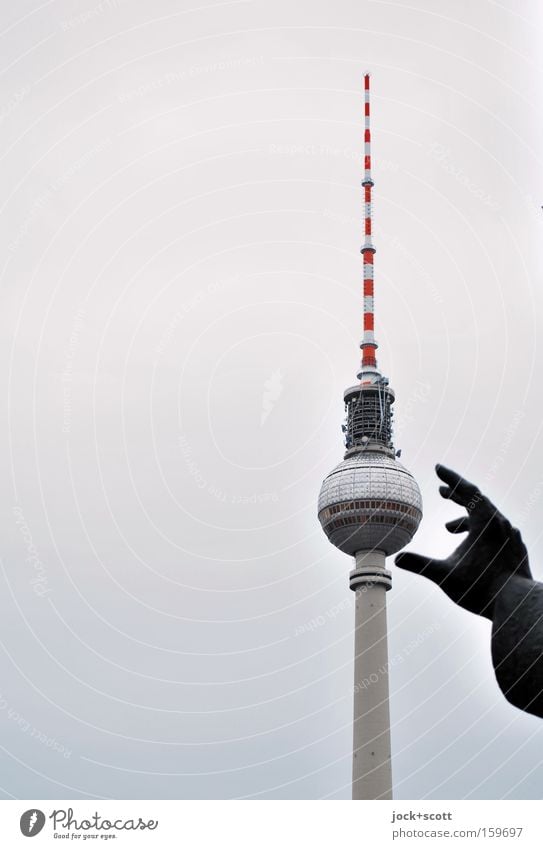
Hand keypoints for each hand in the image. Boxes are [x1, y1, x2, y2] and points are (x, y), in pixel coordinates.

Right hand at [395, 465, 530, 618]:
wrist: (518, 606)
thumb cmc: (482, 589)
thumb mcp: (445, 576)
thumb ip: (420, 565)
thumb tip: (397, 559)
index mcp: (485, 522)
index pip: (467, 490)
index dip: (450, 478)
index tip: (437, 468)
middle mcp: (501, 524)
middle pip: (479, 501)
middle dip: (457, 495)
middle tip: (442, 491)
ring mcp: (512, 537)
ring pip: (488, 518)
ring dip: (466, 519)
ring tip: (448, 529)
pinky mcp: (516, 550)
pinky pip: (497, 532)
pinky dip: (481, 531)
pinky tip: (473, 544)